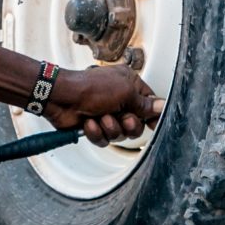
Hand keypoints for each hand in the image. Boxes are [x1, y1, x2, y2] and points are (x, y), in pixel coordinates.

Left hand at [45, 64, 160, 144]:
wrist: (62, 98)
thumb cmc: (91, 88)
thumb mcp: (125, 92)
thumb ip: (145, 103)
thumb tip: (162, 106)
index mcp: (129, 84)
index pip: (149, 103)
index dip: (152, 115)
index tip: (153, 124)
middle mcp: (119, 99)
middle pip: (137, 123)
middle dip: (129, 124)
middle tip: (123, 118)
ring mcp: (107, 113)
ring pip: (120, 134)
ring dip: (111, 127)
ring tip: (100, 117)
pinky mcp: (95, 127)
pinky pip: (104, 139)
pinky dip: (97, 133)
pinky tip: (89, 123)